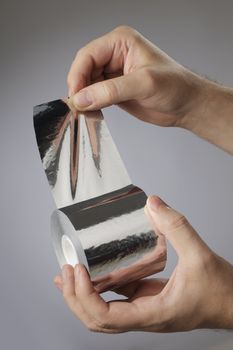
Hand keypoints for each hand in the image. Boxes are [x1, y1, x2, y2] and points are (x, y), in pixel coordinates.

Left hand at [54, 196, 232, 332]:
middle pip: (96, 319)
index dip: (84, 297)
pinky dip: (98, 289)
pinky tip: (92, 273)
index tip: (77, 271)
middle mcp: (144, 316)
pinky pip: (115, 299)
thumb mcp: (199, 255)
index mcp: (153, 313)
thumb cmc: (220, 291)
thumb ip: (177, 227)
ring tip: (67, 274)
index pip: (105, 317)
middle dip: (74, 298)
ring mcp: (144, 309)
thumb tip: (153, 204)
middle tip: (65, 271)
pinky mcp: (147, 299)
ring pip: (102, 313)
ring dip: (81, 296)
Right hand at [67, 25, 204, 126]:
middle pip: (84, 69)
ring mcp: (113, 73)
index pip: (88, 55)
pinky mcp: (114, 90)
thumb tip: (82, 98)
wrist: (186, 105)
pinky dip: (91, 105)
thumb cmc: (175, 86)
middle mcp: (114, 55)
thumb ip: (111, 91)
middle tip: (79, 107)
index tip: (76, 96)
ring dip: (84, 98)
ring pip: (87, 84)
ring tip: (85, 111)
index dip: (78, 75)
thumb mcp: (143, 84)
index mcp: (120, 43)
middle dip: (79, 88)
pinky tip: (92, 112)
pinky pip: (95, 96)